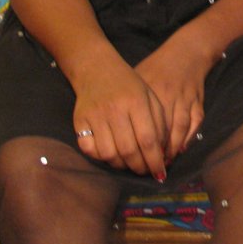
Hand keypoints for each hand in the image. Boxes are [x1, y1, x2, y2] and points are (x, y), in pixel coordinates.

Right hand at [72, 56, 169, 179]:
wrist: (97, 70)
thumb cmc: (129, 86)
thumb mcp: (150, 98)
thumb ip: (160, 124)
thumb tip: (163, 154)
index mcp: (136, 102)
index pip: (148, 139)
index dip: (155, 160)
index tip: (160, 173)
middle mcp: (115, 109)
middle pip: (129, 150)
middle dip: (140, 167)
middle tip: (145, 171)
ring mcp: (95, 116)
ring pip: (109, 154)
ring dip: (121, 165)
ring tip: (129, 164)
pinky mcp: (79, 120)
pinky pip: (88, 149)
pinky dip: (100, 157)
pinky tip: (110, 155)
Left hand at [135, 33, 211, 161]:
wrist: (185, 53)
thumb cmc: (155, 68)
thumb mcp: (136, 79)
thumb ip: (125, 102)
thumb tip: (111, 128)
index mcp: (146, 91)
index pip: (140, 124)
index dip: (136, 146)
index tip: (131, 160)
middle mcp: (166, 95)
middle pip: (159, 131)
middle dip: (154, 153)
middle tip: (148, 168)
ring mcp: (184, 98)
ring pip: (178, 129)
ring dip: (171, 149)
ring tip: (163, 163)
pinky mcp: (198, 101)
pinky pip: (194, 124)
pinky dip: (188, 139)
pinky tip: (179, 150)